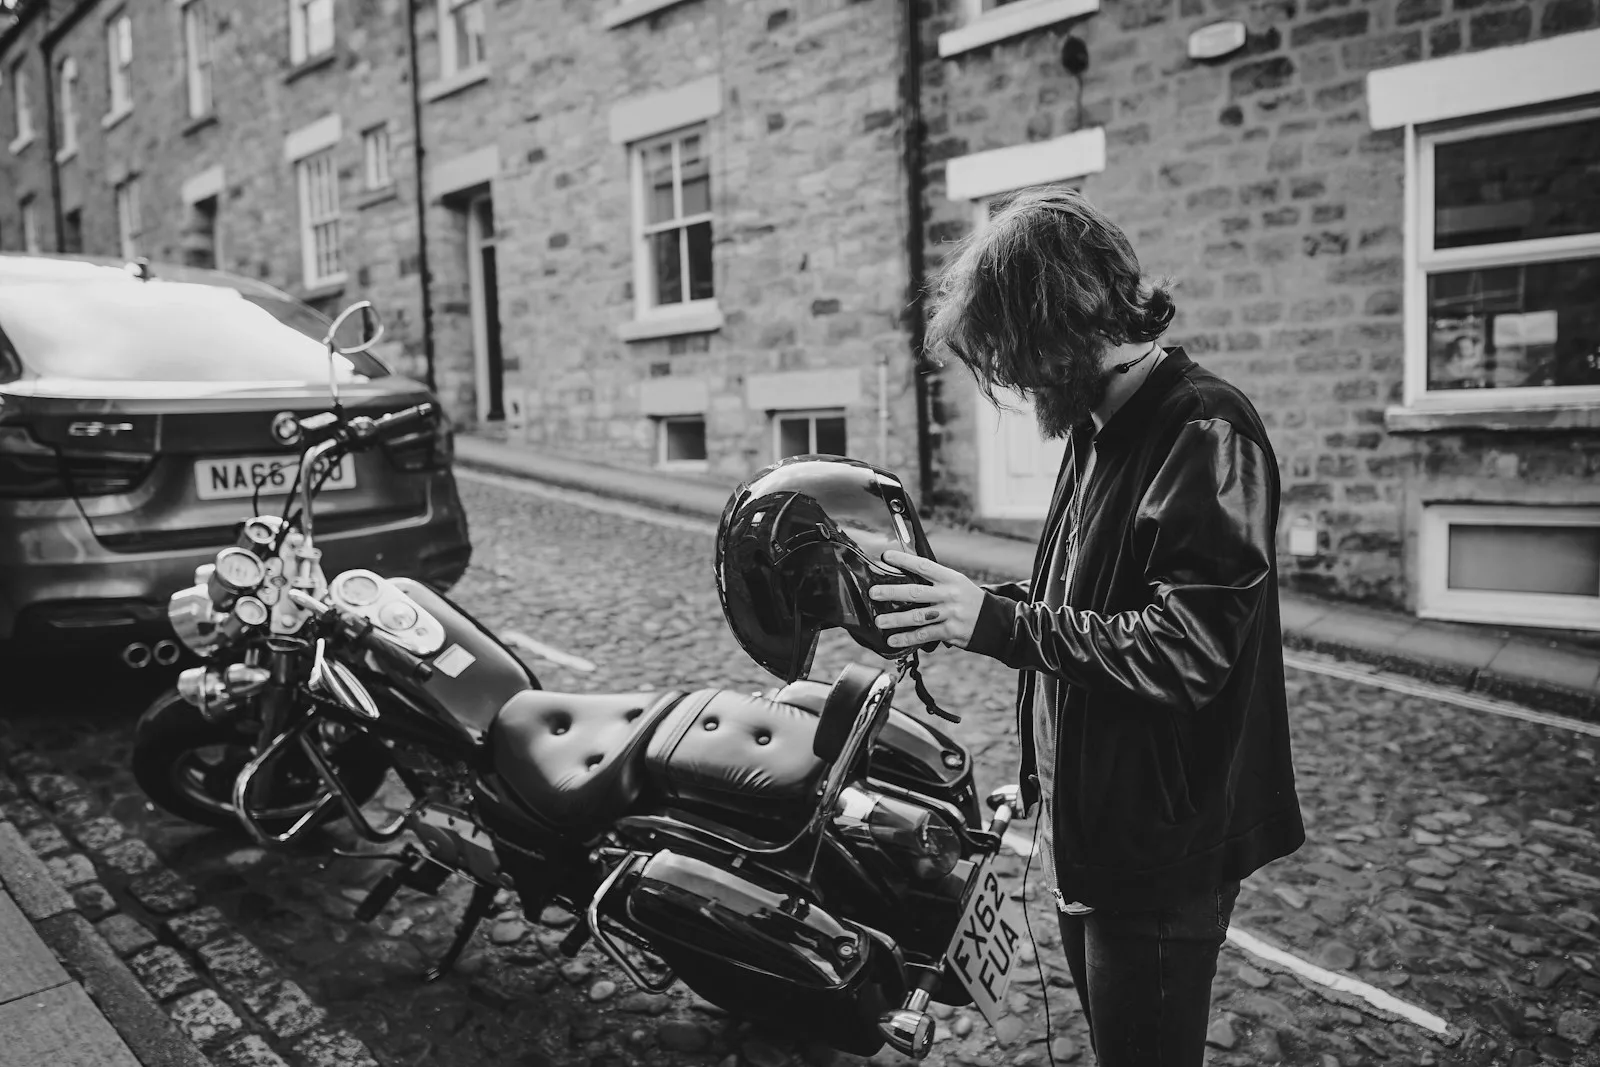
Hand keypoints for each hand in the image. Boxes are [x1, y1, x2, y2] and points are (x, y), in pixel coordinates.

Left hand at [868, 550, 985, 649]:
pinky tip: (892, 640)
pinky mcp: (950, 631)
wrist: (994, 620)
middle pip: (916, 592)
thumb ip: (934, 581)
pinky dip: (907, 638)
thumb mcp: (956, 583)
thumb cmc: (968, 599)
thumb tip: (905, 573)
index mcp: (950, 578)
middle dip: (892, 592)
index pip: (924, 566)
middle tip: (874, 593)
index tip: (886, 556)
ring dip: (896, 619)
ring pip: (917, 616)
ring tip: (879, 621)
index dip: (905, 560)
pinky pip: (924, 635)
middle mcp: (949, 594)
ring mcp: (949, 614)